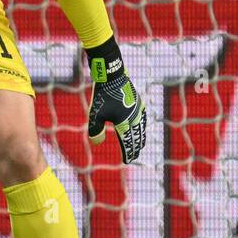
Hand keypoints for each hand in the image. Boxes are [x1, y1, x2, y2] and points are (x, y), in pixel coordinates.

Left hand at [86, 35, 144, 163]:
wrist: (112, 76)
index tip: (127, 161)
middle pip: (137, 137)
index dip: (128, 153)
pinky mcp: (138, 102)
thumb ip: (95, 130)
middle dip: (135, 147)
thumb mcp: (95, 114)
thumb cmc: (102, 96)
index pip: (128, 142)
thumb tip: (97, 143)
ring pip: (141, 128)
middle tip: (134, 155)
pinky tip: (139, 127)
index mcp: (125, 123)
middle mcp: (135, 118)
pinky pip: (142, 118)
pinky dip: (141, 126)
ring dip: (140, 137)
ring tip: (139, 145)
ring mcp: (138, 110)